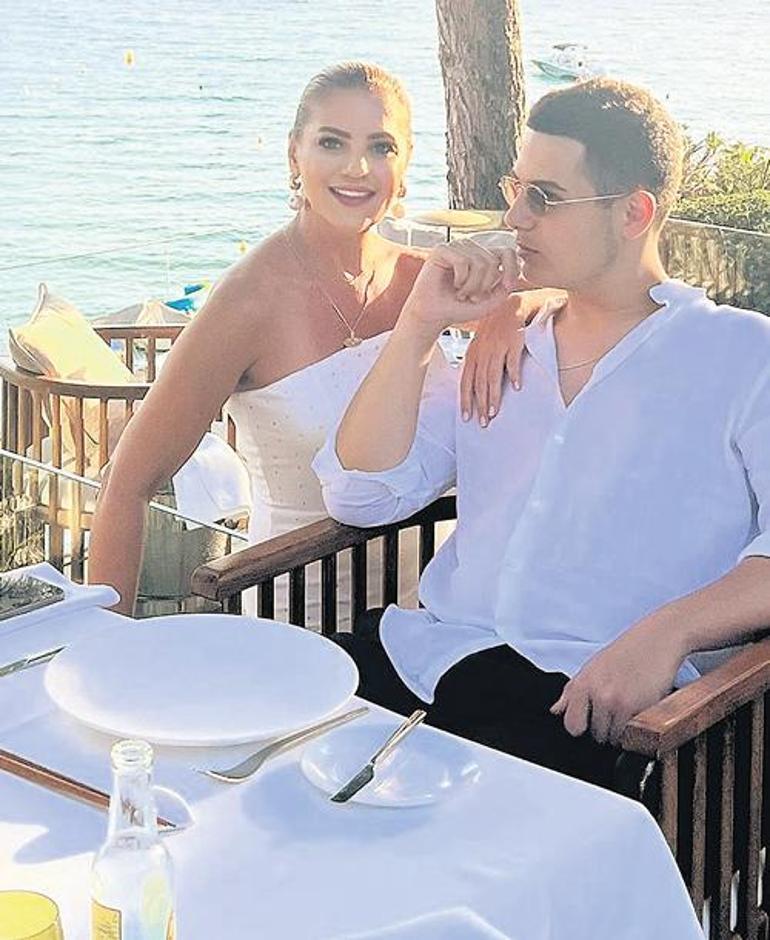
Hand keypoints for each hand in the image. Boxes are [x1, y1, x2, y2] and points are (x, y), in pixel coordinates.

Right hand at [401, 239, 519, 334]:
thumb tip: (510, 276)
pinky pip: (463, 262)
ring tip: (461, 293)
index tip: (508, 286)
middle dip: (484, 285)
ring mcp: (457, 247)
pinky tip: (454, 285)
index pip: (507, 252)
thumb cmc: (458, 308)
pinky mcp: (442, 249)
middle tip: (471, 296)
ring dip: (471, 286)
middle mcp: (471, 248)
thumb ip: (504, 290)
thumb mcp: (489, 303)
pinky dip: (461, 280)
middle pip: (492, 261)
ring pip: (479, 262)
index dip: (512, 268)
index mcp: (483, 256)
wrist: (434, 315)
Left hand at [460, 289, 566, 424]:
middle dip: (480, 404)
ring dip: (494, 395)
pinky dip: (515, 373)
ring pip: (493, 375)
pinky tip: (517, 387)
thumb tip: (473, 387)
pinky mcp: (513, 341)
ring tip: (495, 412)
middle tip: (483, 422)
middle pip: (479, 382)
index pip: (466, 381)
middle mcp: (482, 352)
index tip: (467, 418)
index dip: (466, 400)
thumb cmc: (495, 328)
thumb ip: (477, 363)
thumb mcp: (480, 344)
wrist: (511, 305)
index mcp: (472, 354)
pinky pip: (513, 360)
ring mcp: (497, 346)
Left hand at [550, 618, 686, 745]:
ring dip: (621, 730)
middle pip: (596, 734)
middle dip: (605, 727)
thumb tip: (556, 711)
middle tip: (616, 708)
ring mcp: (619, 703)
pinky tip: (639, 710)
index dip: (581, 726)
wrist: (657, 639)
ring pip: (615, 737)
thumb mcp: (592, 667)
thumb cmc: (624, 652)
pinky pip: (633, 735)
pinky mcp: (641, 709)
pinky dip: (636, 729)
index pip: (572, 725)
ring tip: (629, 708)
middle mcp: (598, 695)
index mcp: (583, 684)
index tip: (588, 721)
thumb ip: (571, 691)